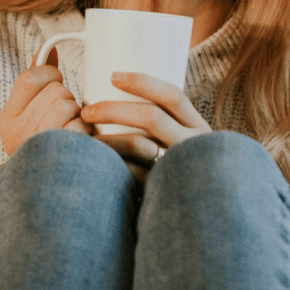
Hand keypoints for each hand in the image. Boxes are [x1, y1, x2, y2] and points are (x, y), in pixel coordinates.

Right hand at [0, 46, 90, 156]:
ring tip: (73, 132)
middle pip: (56, 91)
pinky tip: (81, 145)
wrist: (50, 196)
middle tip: (65, 118)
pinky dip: (87, 133)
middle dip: (68, 100)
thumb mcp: (31, 114)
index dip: (50, 74)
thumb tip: (49, 49)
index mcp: (6, 121)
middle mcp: (17, 134)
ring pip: (69, 105)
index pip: (30, 77)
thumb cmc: (45, 146)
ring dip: (79, 116)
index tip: (56, 83)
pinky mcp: (61, 158)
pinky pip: (81, 127)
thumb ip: (38, 81)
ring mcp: (38, 147)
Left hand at [80, 72, 210, 182]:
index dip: (143, 82)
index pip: (173, 96)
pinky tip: (95, 164)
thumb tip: (119, 98)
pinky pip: (133, 174)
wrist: (204, 213)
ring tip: (85, 138)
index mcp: (198, 127)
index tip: (113, 76)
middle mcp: (192, 145)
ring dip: (107, 138)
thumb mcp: (185, 143)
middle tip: (86, 111)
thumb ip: (164, 127)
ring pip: (139, 145)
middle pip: (151, 117)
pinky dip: (113, 165)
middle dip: (113, 109)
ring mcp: (179, 168)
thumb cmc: (183, 169)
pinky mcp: (164, 190)